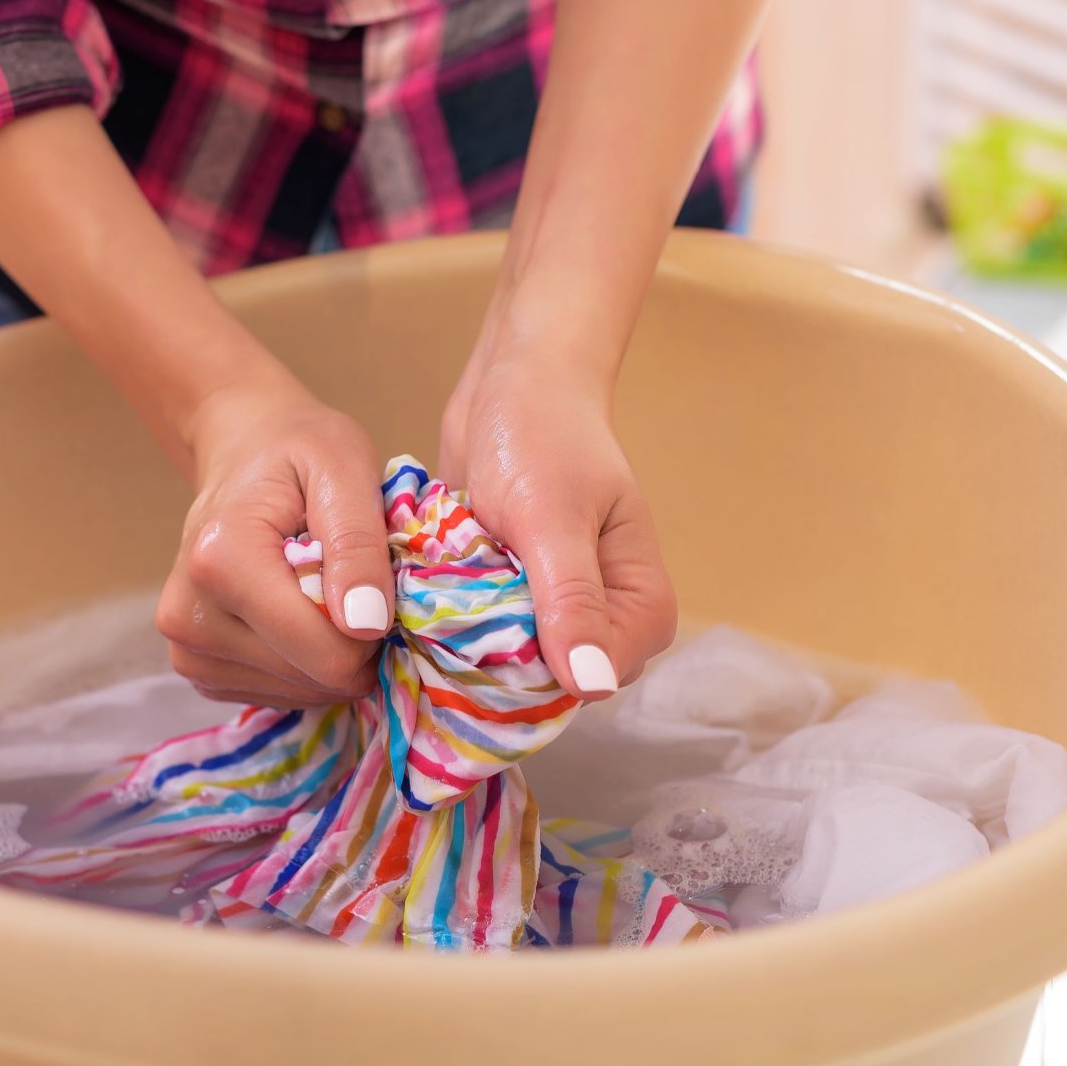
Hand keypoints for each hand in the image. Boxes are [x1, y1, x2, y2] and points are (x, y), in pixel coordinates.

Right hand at [158, 379, 395, 706]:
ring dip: (329, 652)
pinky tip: (298, 613)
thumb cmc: (298, 450)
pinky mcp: (196, 667)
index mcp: (221, 561)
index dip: (372, 628)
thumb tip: (366, 625)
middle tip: (351, 583)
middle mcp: (189, 615)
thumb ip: (358, 543)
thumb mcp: (344, 468)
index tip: (374, 583)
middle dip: (351, 640)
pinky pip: (276, 693)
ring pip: (299, 692)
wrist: (242, 451)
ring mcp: (186, 648)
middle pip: (313, 677)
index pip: (323, 652)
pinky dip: (304, 664)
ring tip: (321, 591)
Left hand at [439, 353, 676, 699]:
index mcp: (640, 603)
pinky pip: (484, 637)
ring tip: (434, 604)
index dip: (539, 676)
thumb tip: (593, 685)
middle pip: (552, 682)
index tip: (481, 647)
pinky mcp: (512, 597)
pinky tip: (426, 601)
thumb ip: (572, 598)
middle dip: (497, 662)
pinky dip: (455, 624)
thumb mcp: (552, 518)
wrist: (512, 380)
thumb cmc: (542, 434)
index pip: (595, 680)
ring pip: (512, 664)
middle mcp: (602, 615)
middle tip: (449, 618)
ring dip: (469, 643)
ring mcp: (554, 608)